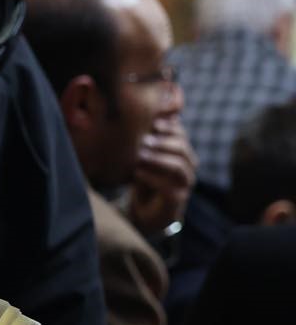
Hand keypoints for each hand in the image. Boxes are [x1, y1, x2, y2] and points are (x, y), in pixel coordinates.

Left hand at [128, 116, 196, 236]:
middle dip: (163, 142)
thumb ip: (145, 138)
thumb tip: (139, 113)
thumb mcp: (142, 156)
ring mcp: (185, 182)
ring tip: (139, 156)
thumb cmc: (142, 179)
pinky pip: (169, 187)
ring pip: (179, 166)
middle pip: (182, 148)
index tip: (151, 123)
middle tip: (143, 140)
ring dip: (158, 159)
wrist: (142, 211)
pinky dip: (152, 178)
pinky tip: (138, 173)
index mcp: (180, 151)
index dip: (168, 127)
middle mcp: (187, 165)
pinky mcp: (177, 199)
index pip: (180, 134)